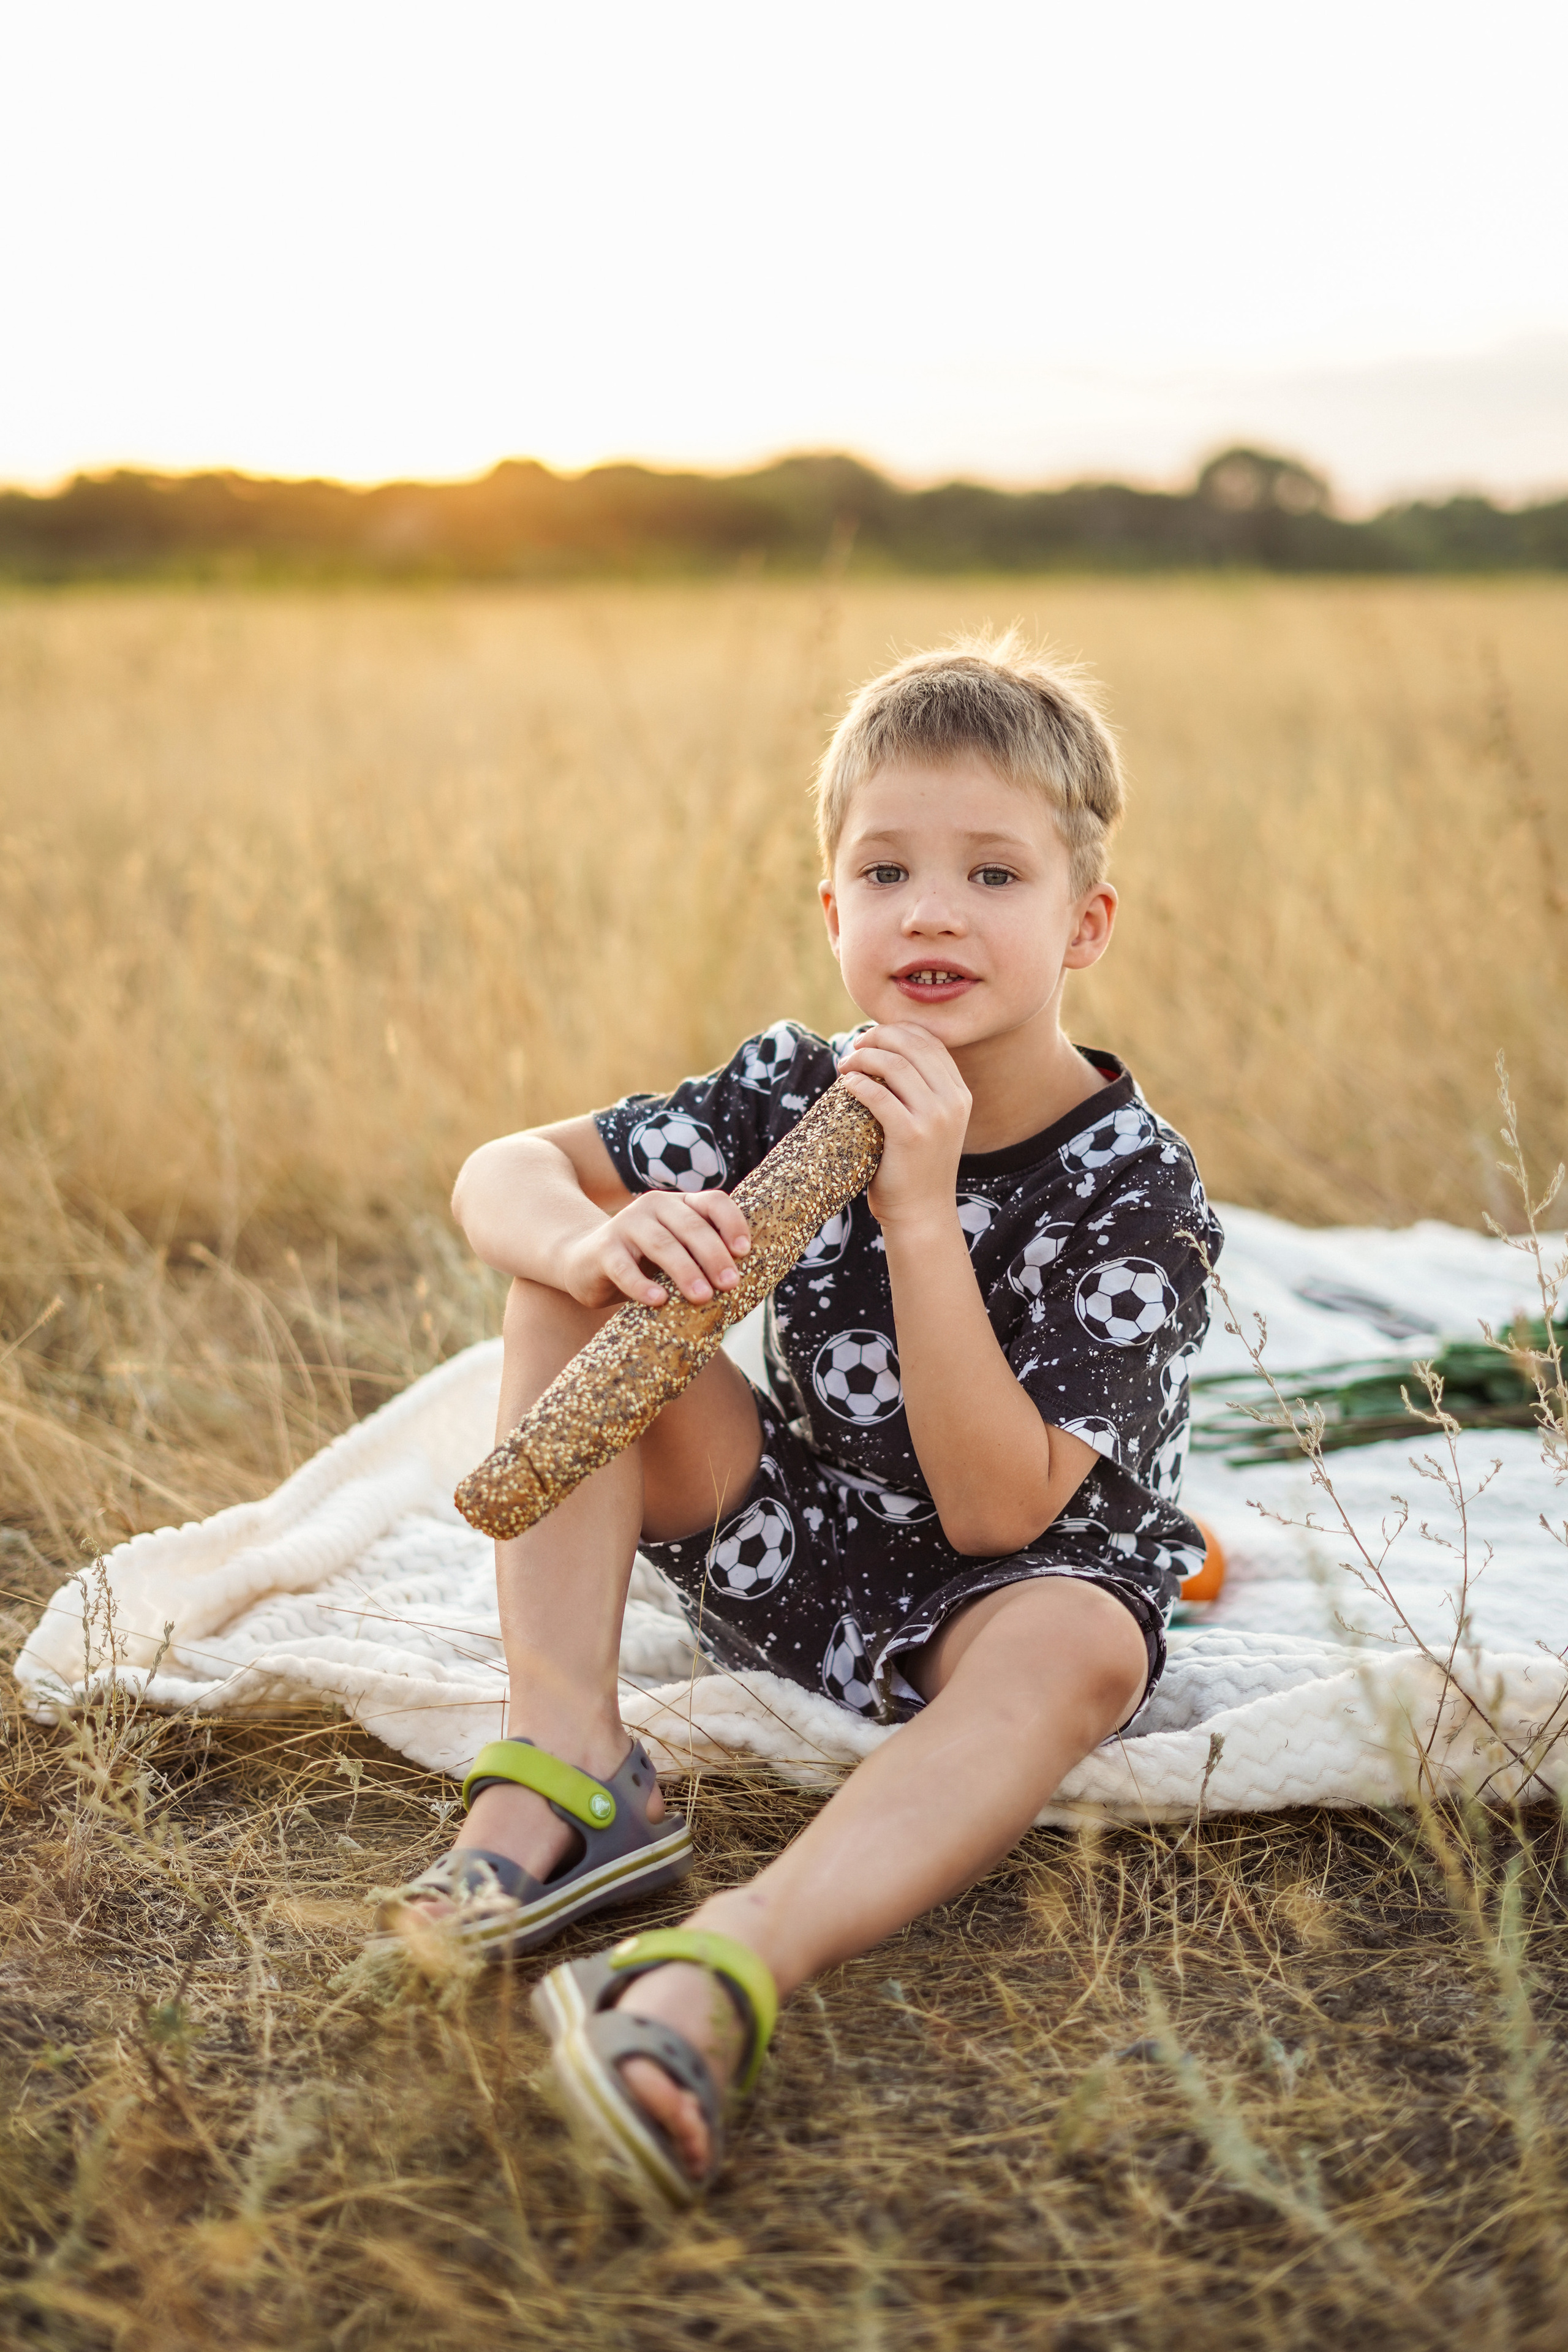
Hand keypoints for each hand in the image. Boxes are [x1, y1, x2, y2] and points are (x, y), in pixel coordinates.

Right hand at [562, 1189, 751, 1309]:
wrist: (583, 1260)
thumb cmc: (642, 1262)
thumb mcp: (675, 1253)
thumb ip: (701, 1259)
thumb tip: (743, 1287)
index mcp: (679, 1204)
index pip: (714, 1201)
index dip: (732, 1223)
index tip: (745, 1252)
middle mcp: (653, 1206)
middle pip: (691, 1226)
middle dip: (714, 1255)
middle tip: (730, 1284)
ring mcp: (626, 1224)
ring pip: (662, 1245)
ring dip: (685, 1271)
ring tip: (702, 1297)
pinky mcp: (603, 1249)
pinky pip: (624, 1267)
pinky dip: (642, 1285)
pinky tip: (658, 1301)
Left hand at [836, 1025, 971, 1232]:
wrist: (921, 1213)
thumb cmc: (915, 1167)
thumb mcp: (930, 1123)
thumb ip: (918, 1091)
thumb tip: (881, 1054)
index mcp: (959, 1093)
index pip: (930, 1041)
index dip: (896, 1031)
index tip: (871, 1039)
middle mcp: (953, 1100)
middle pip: (912, 1045)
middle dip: (876, 1037)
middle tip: (853, 1048)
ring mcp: (935, 1117)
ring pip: (893, 1064)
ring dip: (862, 1058)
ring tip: (844, 1066)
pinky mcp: (911, 1134)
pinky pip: (878, 1095)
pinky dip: (857, 1083)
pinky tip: (846, 1084)